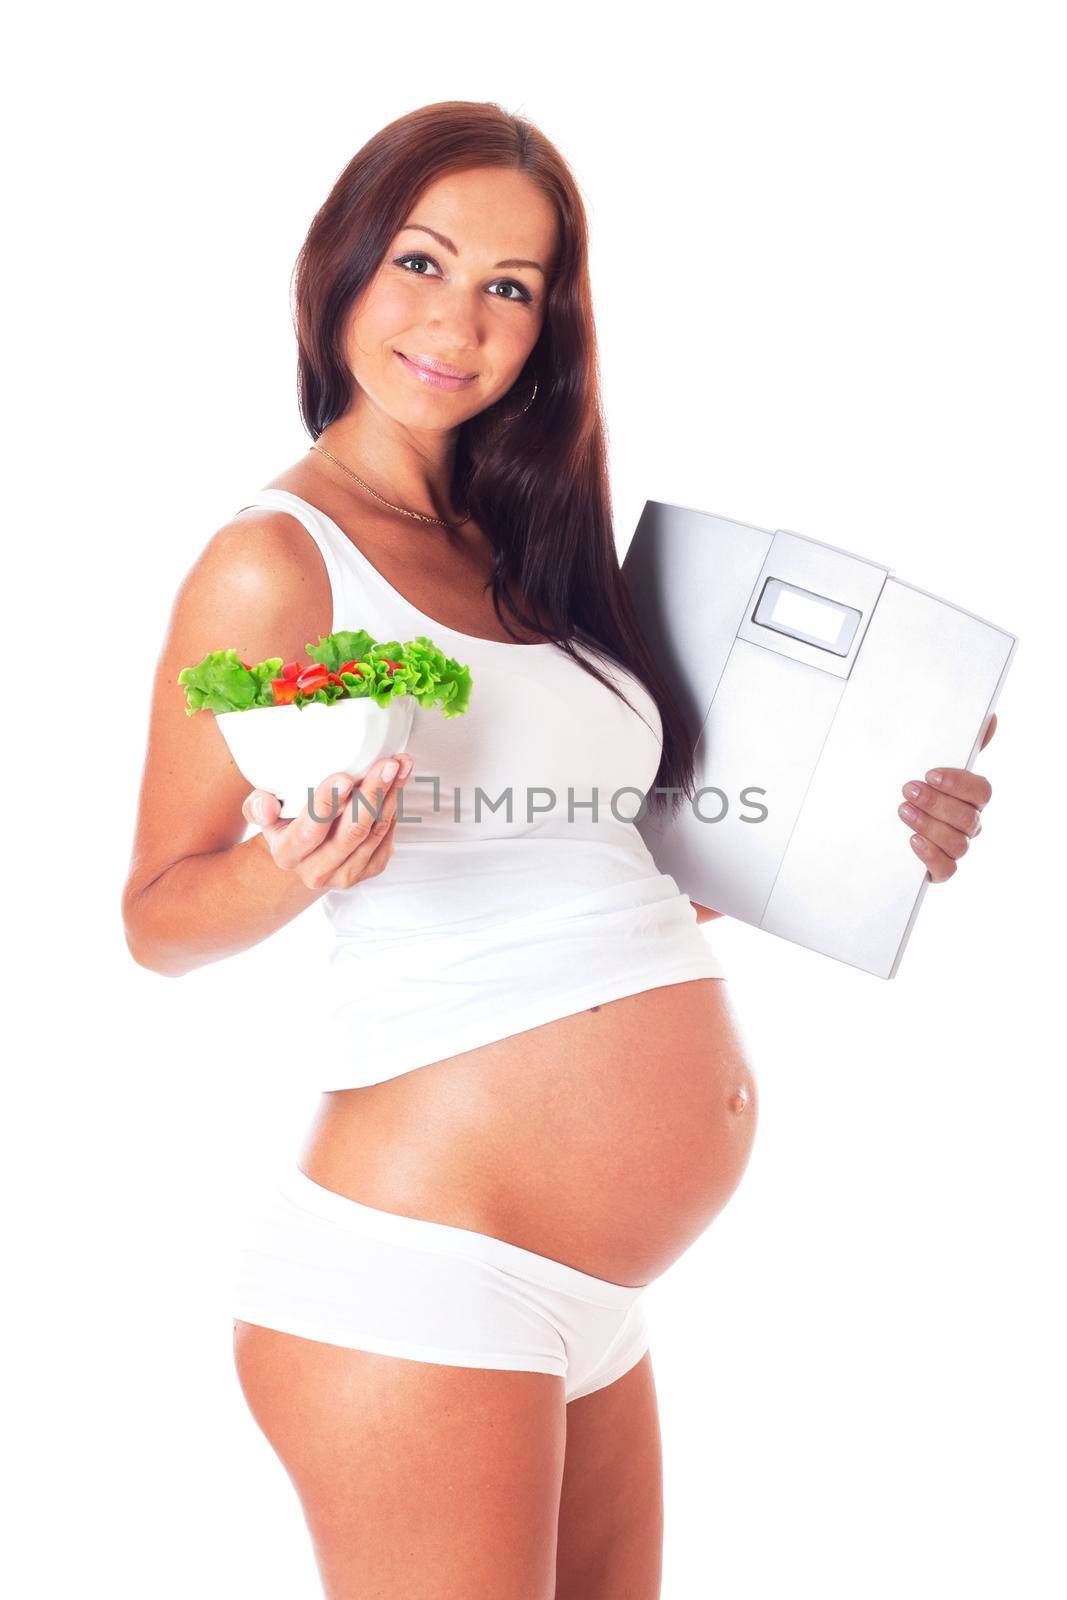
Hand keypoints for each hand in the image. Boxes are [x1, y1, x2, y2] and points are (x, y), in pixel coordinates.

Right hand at [242, 751, 412, 890]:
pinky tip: (398, 781)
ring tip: (399, 764)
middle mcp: (317, 871)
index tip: (344, 777)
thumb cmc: (286, 824)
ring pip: (374, 832)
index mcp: (288, 854)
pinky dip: (394, 806)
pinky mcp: (370, 870)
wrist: (306, 857)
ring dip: (390, 795)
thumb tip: (265, 803)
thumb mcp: (266, 814)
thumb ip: (259, 807)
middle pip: (351, 832)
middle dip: (371, 794)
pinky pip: (387, 836)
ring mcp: (346, 874)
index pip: (309, 831)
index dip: (328, 804)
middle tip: (385, 764)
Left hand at [897, 715, 996, 883]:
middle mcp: (967, 823)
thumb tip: (990, 719)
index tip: (930, 774)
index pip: (982, 791)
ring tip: (902, 811)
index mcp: (970, 797)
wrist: (873, 818)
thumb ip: (956, 742)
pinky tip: (912, 841)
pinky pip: (947, 870)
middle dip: (936, 803)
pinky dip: (931, 856)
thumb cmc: (909, 784)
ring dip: (929, 826)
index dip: (959, 783)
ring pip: (957, 843)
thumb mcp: (925, 760)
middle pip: (967, 818)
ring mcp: (954, 847)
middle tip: (907, 790)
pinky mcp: (938, 868)